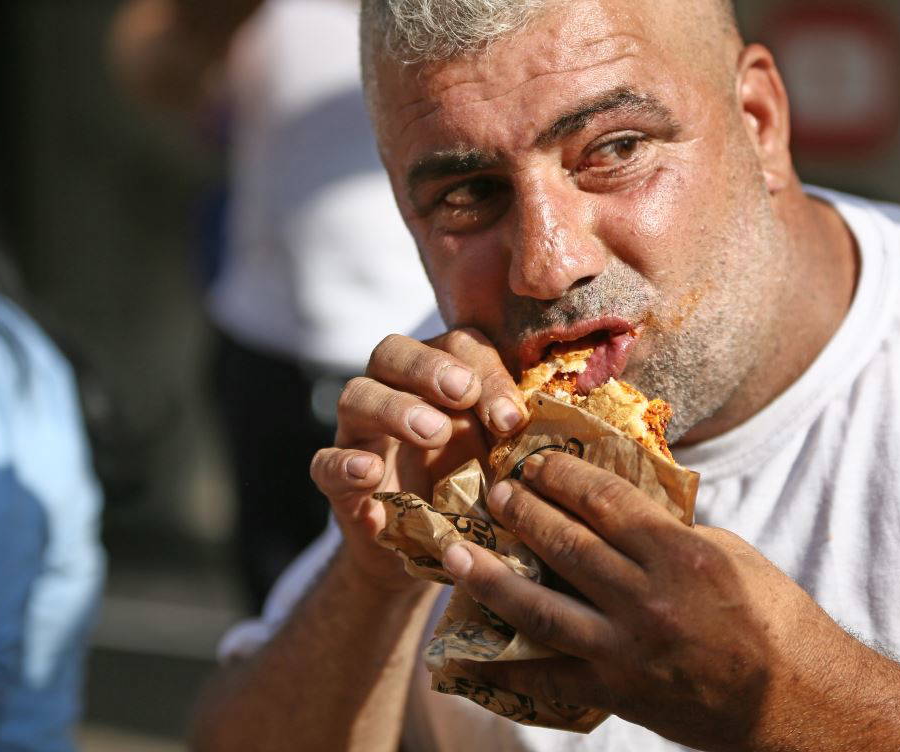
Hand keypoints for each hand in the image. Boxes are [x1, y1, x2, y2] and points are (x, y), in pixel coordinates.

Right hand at [311, 330, 528, 591]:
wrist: (437, 553)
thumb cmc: (479, 489)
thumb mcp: (506, 459)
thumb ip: (522, 435)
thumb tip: (575, 424)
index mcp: (441, 378)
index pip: (456, 345)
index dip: (485, 371)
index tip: (513, 418)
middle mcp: (394, 392)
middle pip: (393, 351)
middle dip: (428, 367)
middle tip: (461, 395)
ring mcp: (360, 434)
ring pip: (356, 396)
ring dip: (395, 409)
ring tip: (431, 433)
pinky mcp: (337, 483)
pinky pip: (324, 462)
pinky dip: (344, 465)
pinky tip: (370, 474)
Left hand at [440, 451, 848, 750]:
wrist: (795, 701)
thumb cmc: (771, 617)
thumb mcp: (726, 553)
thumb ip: (665, 531)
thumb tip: (615, 507)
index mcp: (680, 554)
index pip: (604, 500)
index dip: (561, 475)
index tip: (536, 461)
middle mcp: (647, 600)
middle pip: (564, 544)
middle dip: (520, 512)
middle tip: (494, 492)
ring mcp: (626, 651)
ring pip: (540, 607)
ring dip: (490, 577)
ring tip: (455, 554)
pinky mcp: (616, 694)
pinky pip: (549, 678)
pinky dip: (507, 664)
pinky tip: (468, 650)